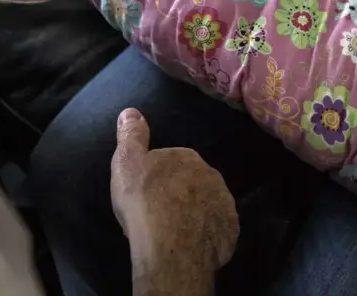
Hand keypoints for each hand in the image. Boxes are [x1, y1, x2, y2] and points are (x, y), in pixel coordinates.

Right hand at [111, 109, 238, 288]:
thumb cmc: (145, 201)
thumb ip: (131, 135)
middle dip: (180, 193)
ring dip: (194, 213)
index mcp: (188, 157)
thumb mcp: (127, 162)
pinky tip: (190, 243)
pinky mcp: (229, 231)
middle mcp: (212, 176)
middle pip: (193, 183)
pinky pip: (217, 229)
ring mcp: (224, 204)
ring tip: (174, 231)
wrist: (171, 246)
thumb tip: (131, 111)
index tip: (146, 192)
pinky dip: (206, 233)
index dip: (159, 177)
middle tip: (158, 213)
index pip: (174, 161)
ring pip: (207, 205)